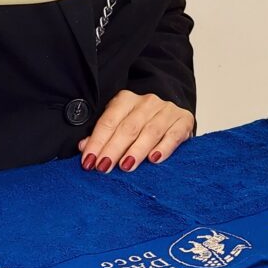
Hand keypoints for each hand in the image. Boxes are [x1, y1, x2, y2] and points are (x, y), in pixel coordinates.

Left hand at [78, 90, 193, 173]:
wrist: (171, 116)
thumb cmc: (140, 125)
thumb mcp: (118, 126)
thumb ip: (102, 136)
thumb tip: (83, 147)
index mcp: (126, 99)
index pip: (109, 121)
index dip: (97, 142)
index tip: (88, 162)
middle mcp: (147, 101)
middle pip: (128, 127)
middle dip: (114, 148)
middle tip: (104, 167)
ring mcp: (167, 110)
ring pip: (150, 131)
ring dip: (137, 150)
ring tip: (126, 166)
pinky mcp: (184, 120)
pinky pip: (173, 135)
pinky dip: (164, 147)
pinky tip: (155, 159)